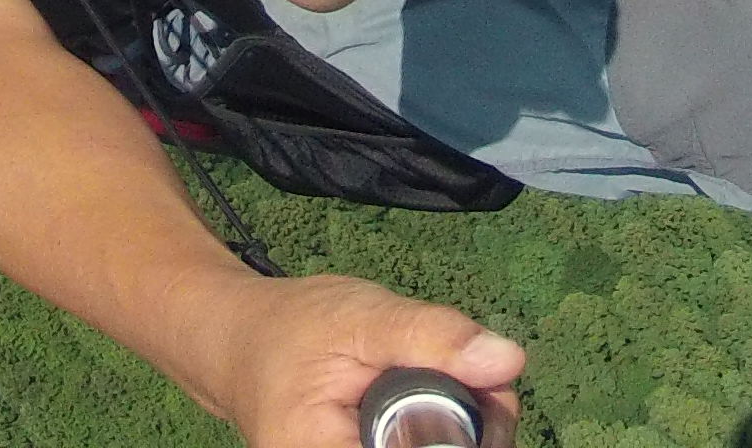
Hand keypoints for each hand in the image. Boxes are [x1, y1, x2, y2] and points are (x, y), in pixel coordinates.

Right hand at [218, 274, 522, 447]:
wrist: (242, 344)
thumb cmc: (292, 327)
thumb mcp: (360, 316)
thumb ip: (430, 337)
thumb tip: (508, 360)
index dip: (473, 437)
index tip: (490, 397)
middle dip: (476, 433)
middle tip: (484, 386)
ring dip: (465, 434)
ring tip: (462, 386)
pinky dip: (441, 436)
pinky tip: (444, 407)